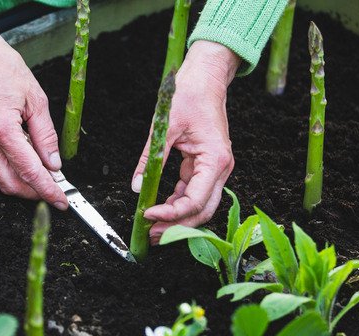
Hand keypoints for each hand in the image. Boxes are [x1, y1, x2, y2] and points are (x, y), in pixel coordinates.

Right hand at [0, 7, 67, 209]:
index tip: (61, 200)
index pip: (29, 170)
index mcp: (2, 129)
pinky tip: (26, 156)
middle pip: (9, 183)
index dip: (46, 189)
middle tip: (53, 192)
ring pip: (0, 175)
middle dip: (32, 193)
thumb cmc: (2, 67)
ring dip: (22, 181)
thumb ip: (45, 134)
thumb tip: (53, 163)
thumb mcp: (35, 98)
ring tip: (43, 173)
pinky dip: (11, 166)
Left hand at [131, 40, 240, 244]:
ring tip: (151, 226)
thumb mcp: (165, 126)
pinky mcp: (205, 166)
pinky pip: (193, 191)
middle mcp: (220, 168)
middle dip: (176, 225)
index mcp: (215, 159)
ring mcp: (214, 169)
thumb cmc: (190, 95)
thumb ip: (151, 158)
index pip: (194, 200)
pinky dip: (176, 202)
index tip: (148, 214)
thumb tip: (137, 186)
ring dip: (177, 218)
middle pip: (201, 210)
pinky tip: (159, 208)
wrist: (206, 78)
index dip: (171, 213)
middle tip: (151, 235)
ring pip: (198, 204)